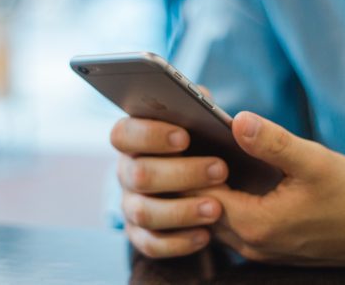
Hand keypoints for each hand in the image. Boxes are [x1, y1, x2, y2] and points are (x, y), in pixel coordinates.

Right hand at [110, 117, 227, 257]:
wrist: (204, 181)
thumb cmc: (200, 144)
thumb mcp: (200, 121)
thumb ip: (199, 105)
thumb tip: (203, 100)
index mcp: (133, 140)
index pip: (123, 134)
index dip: (150, 135)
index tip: (184, 137)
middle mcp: (126, 172)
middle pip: (138, 174)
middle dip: (181, 173)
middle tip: (220, 169)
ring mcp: (130, 204)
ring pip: (143, 212)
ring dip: (181, 210)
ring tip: (216, 208)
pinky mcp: (141, 234)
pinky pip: (152, 244)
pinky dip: (178, 242)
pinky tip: (205, 235)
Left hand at [197, 111, 344, 265]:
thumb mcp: (314, 162)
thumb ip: (273, 142)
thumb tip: (237, 120)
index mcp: (254, 223)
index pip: (200, 194)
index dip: (189, 166)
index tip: (183, 141)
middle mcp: (248, 243)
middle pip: (200, 209)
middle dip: (190, 178)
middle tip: (186, 147)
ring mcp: (255, 248)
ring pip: (212, 218)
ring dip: (204, 191)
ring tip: (202, 159)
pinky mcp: (263, 246)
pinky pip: (229, 224)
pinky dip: (220, 202)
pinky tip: (226, 180)